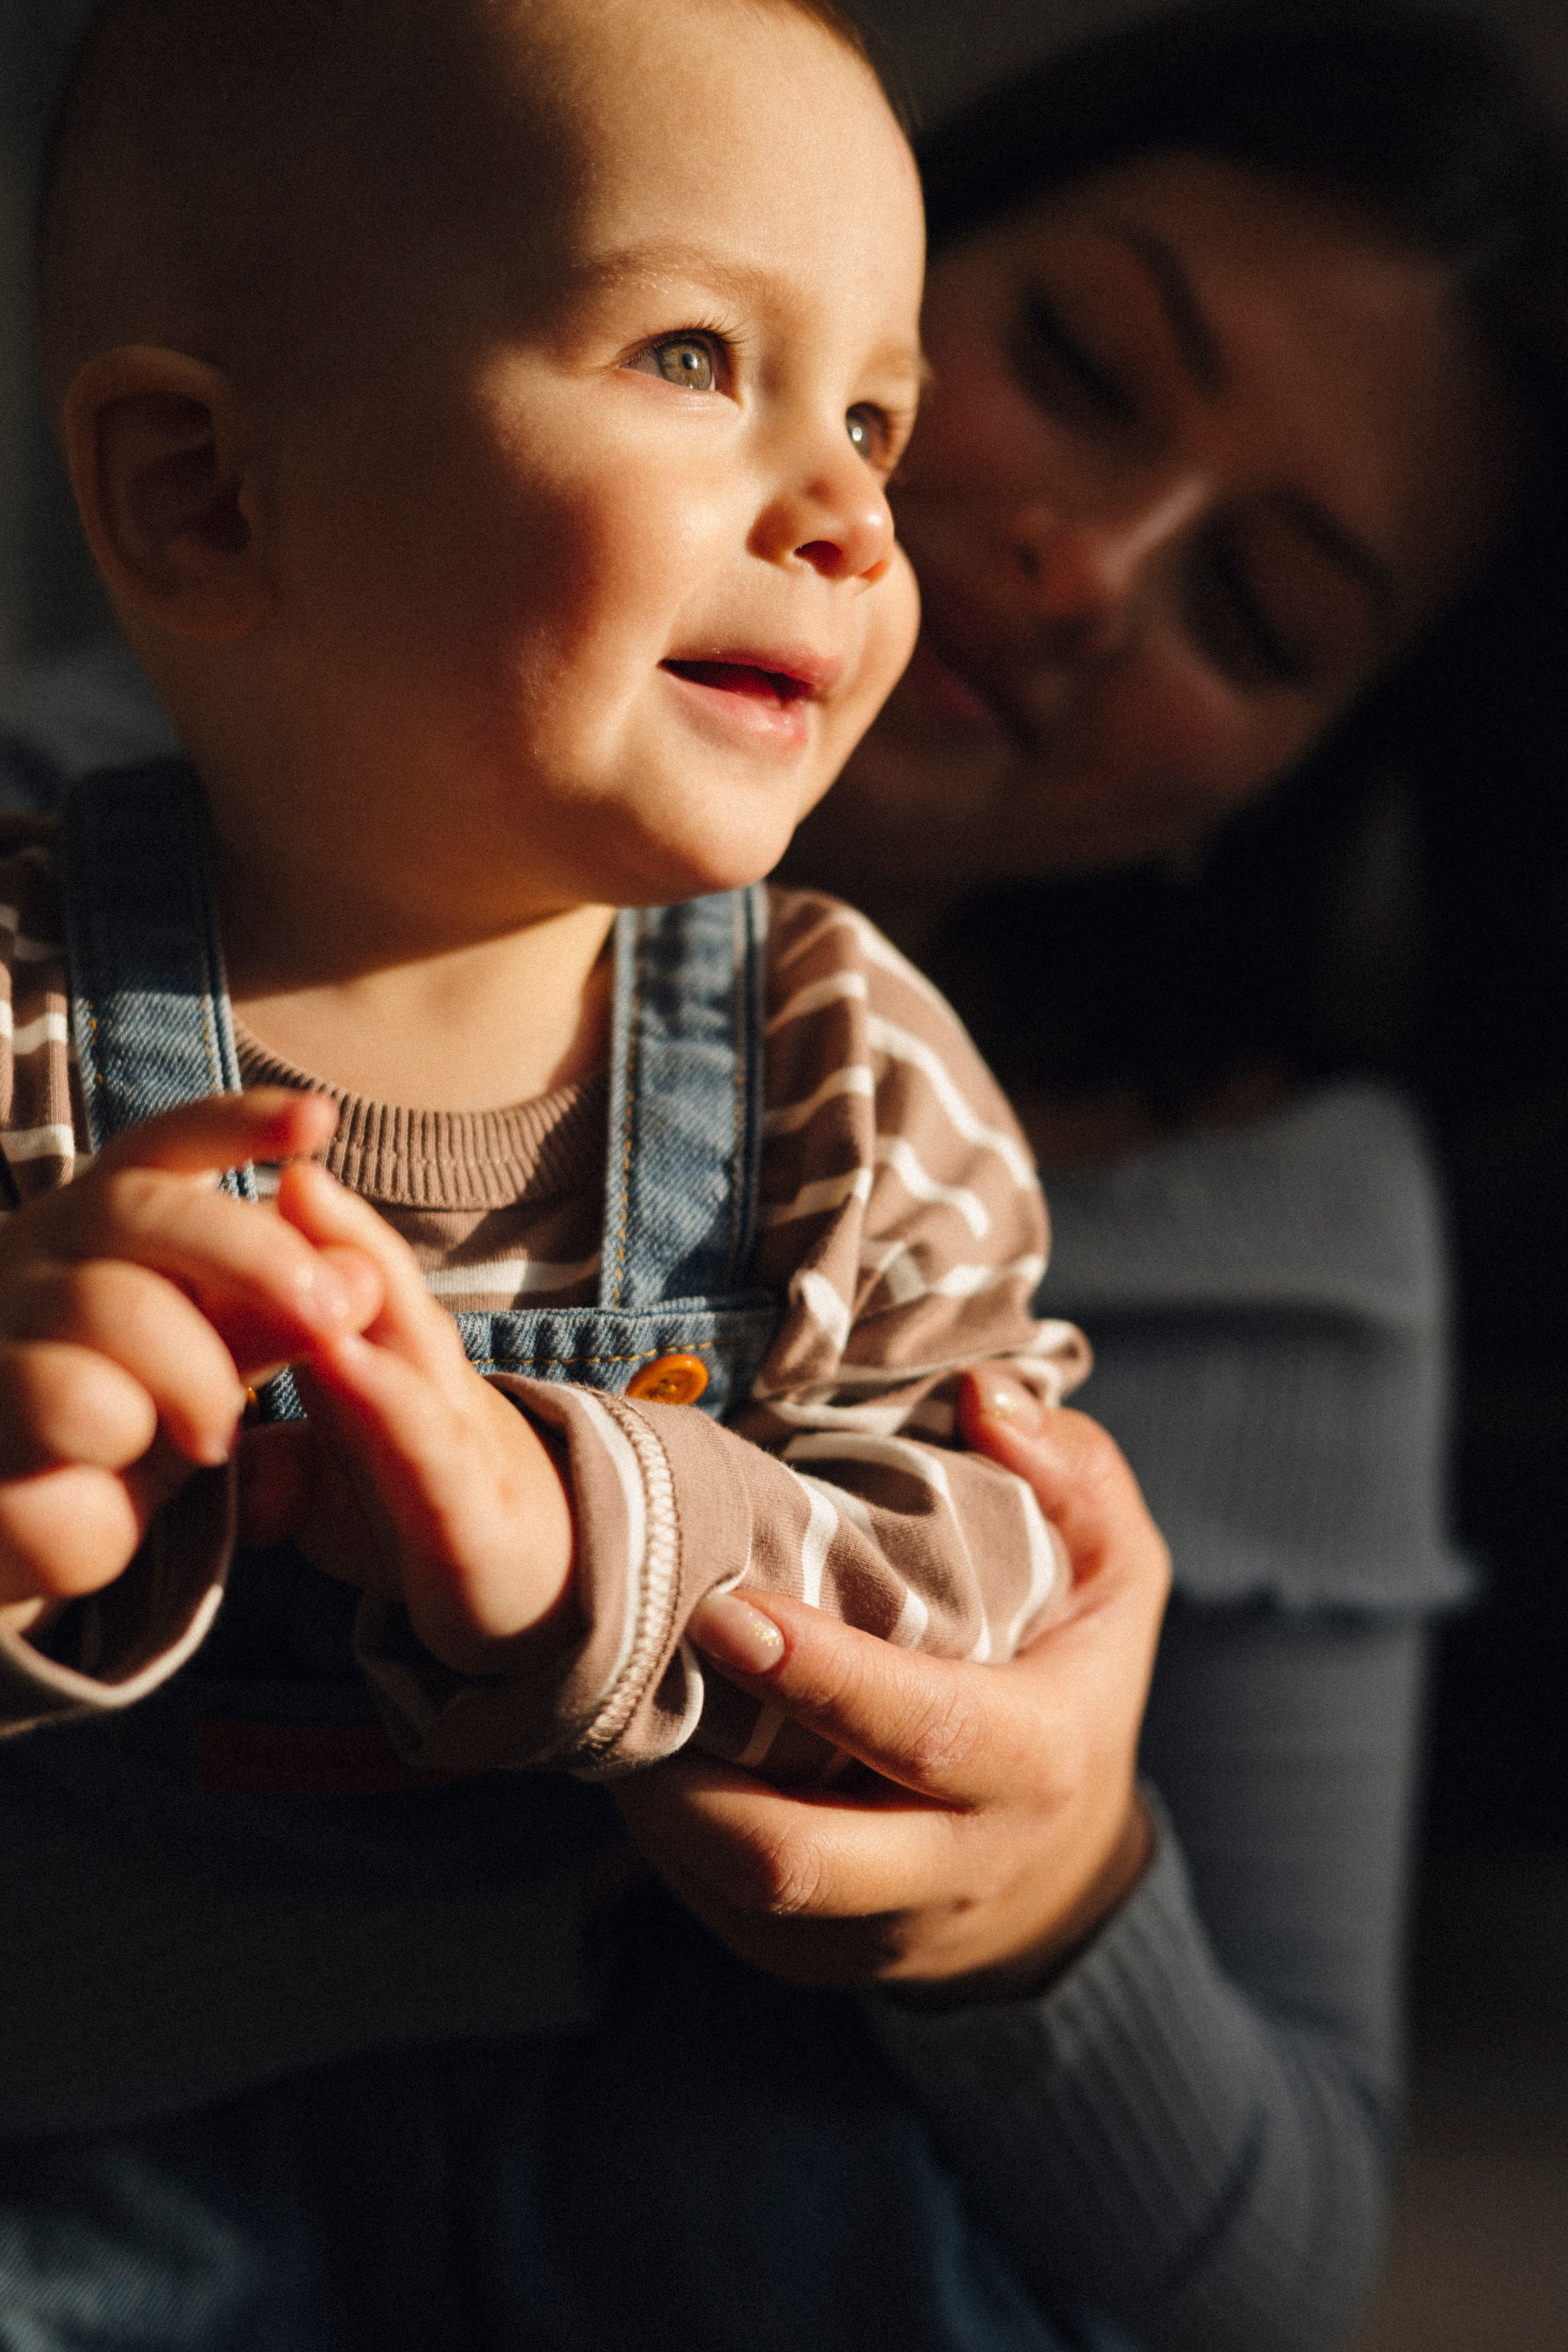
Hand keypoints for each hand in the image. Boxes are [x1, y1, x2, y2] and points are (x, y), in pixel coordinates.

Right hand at [0, 1091, 380, 1637]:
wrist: (17, 1531)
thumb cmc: (121, 1435)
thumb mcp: (210, 1364)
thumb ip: (279, 1317)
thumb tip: (363, 1275)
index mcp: (97, 1227)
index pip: (162, 1148)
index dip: (238, 1124)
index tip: (319, 1118)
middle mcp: (31, 1253)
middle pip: (138, 1207)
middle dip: (254, 1255)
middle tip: (327, 1316)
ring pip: (114, 1305)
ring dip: (194, 1378)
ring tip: (213, 1440)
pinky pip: (66, 1399)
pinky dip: (120, 1442)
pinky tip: (115, 1478)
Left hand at [238, 1159, 577, 1674]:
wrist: (535, 1587)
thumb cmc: (416, 1512)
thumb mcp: (323, 1486)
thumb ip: (263, 1457)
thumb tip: (203, 1444)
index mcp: (380, 1360)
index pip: (337, 1277)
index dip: (293, 1222)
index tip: (228, 1162)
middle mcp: (423, 1380)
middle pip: (380, 1282)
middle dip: (333, 1218)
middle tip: (282, 1155)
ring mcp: (455, 1437)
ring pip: (411, 1340)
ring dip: (362, 1272)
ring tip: (308, 1214)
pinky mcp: (471, 1511)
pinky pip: (427, 1444)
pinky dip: (390, 1399)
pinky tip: (346, 1360)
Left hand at [613, 1387, 1169, 1999]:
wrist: (1064, 1876)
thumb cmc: (1075, 1681)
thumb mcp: (1115, 1571)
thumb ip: (1069, 1474)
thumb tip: (984, 1395)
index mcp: (1035, 1760)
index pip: (919, 1731)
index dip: (819, 1677)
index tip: (726, 1608)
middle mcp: (956, 1867)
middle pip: (798, 1858)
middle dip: (691, 1778)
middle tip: (624, 1666)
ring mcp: (877, 1932)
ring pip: (736, 1891)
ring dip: (657, 1805)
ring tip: (614, 1697)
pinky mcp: (812, 1962)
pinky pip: (713, 1911)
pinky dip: (664, 1837)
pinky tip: (643, 1752)